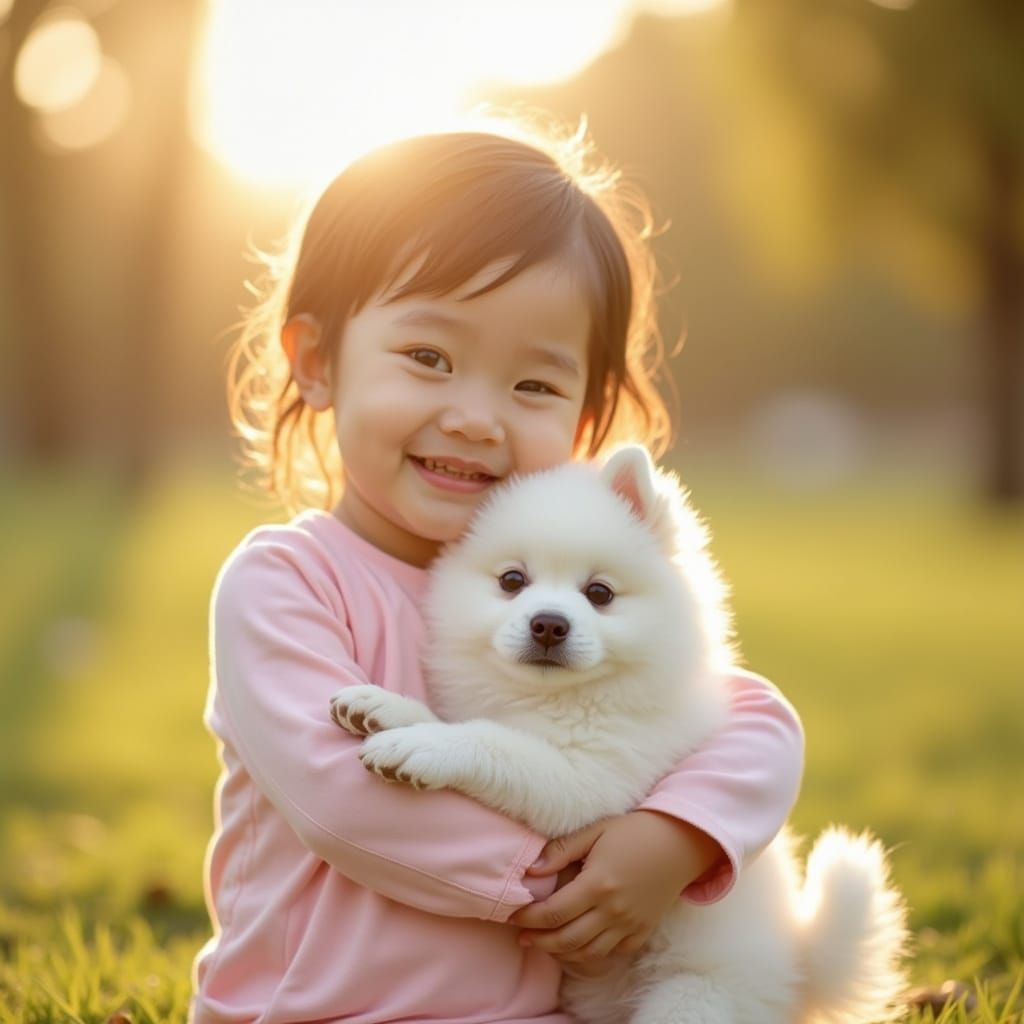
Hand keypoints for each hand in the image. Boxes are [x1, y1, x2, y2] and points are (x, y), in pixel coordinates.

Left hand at [509, 811, 723, 963]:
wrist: (678, 842)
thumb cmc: (634, 831)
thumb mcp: (595, 831)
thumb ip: (562, 850)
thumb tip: (531, 870)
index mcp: (598, 884)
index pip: (553, 912)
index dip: (529, 917)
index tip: (514, 916)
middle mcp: (613, 910)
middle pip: (567, 939)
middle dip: (539, 941)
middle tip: (522, 937)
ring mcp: (630, 925)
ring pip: (588, 953)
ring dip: (561, 953)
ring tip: (543, 944)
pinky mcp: (642, 932)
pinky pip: (612, 954)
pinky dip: (590, 955)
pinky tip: (576, 946)